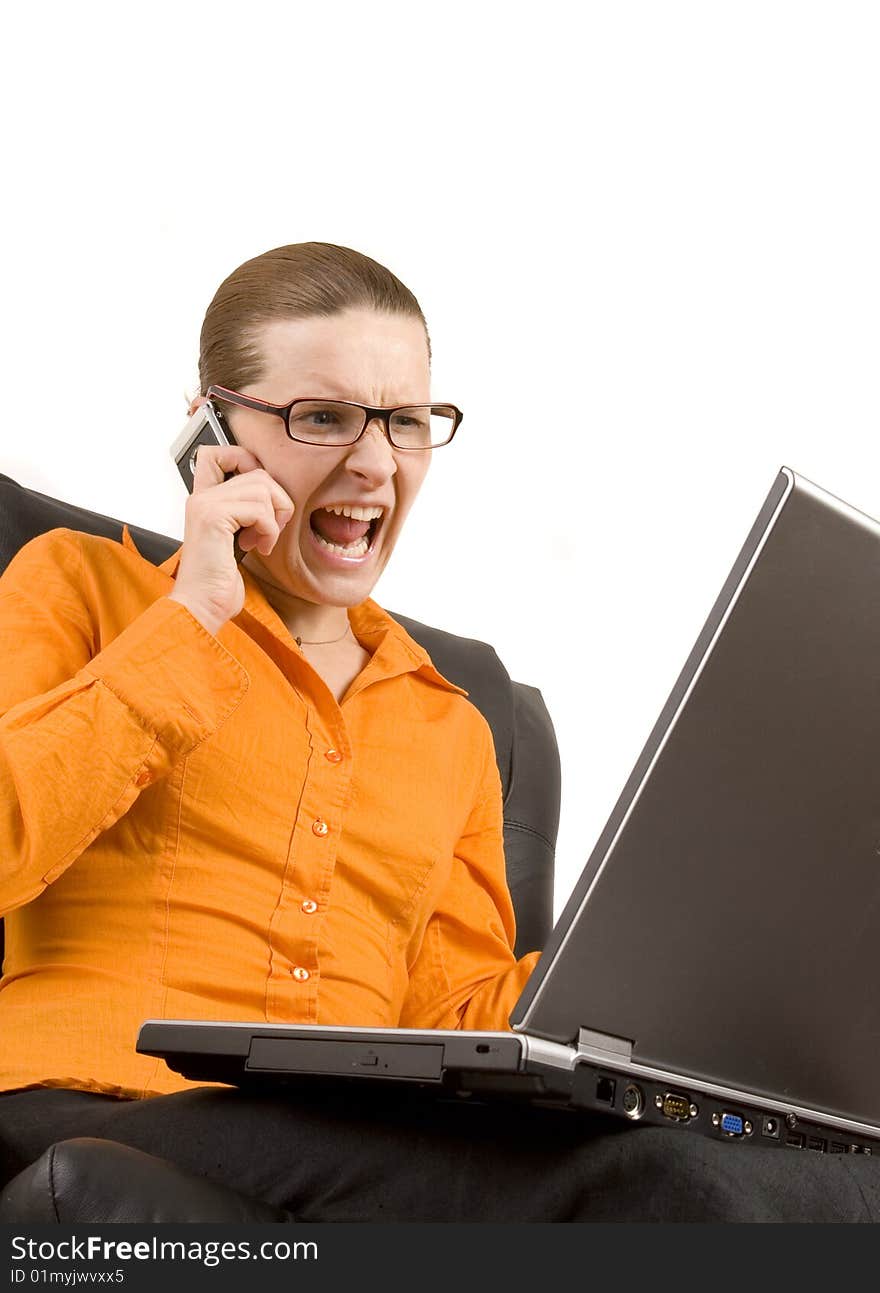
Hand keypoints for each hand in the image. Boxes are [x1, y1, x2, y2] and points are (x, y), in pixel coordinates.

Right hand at [168, 443, 294, 634]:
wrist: (202, 606)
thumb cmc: (218, 581)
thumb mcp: (236, 538)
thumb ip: (246, 511)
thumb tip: (275, 495)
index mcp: (203, 500)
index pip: (216, 453)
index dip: (246, 460)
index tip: (261, 493)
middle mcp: (201, 497)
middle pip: (256, 471)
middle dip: (277, 500)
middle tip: (269, 528)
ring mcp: (205, 505)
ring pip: (262, 487)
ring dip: (274, 519)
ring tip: (262, 540)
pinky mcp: (214, 517)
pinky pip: (260, 509)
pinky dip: (269, 531)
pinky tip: (259, 547)